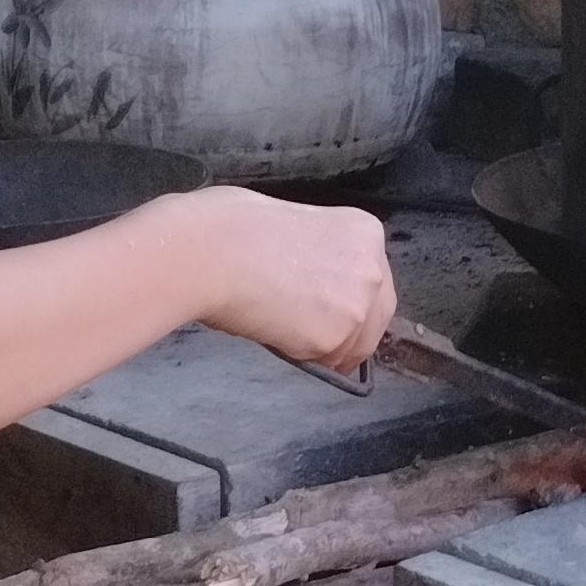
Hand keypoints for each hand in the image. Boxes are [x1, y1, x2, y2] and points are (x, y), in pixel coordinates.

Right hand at [183, 189, 397, 376]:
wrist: (208, 251)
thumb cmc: (233, 229)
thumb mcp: (298, 226)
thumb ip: (322, 256)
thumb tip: (317, 284)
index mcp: (365, 233)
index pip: (376, 282)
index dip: (354, 304)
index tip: (335, 315)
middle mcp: (372, 269)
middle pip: (376, 318)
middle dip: (350, 332)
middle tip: (317, 340)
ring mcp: (357, 306)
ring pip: (351, 346)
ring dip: (322, 347)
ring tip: (281, 326)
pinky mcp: (333, 338)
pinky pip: (323, 360)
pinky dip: (300, 354)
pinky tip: (274, 331)